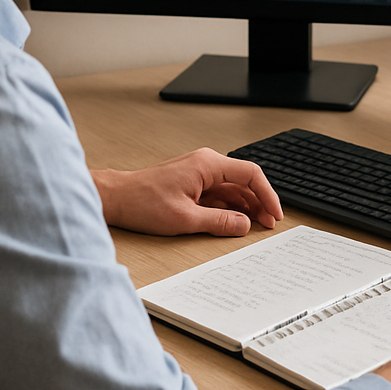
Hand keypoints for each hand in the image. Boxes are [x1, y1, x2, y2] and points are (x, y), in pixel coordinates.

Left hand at [92, 147, 283, 236]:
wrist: (116, 198)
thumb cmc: (142, 202)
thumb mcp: (185, 218)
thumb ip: (219, 222)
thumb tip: (244, 225)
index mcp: (208, 164)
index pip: (250, 174)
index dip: (267, 194)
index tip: (274, 213)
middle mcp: (206, 164)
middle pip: (244, 181)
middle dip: (259, 202)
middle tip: (268, 224)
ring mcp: (199, 173)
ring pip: (232, 189)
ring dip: (246, 206)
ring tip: (256, 225)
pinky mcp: (192, 184)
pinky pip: (219, 194)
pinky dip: (230, 207)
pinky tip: (235, 221)